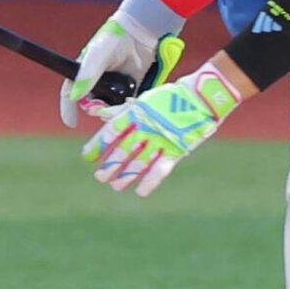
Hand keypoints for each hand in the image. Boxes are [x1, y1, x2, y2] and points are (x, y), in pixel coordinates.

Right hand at [60, 0, 186, 127]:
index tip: (71, 123)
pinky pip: (127, 106)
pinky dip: (128, 107)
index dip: (68, 110)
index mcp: (84, 74)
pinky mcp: (130, 90)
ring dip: (115, 111)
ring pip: (110, 109)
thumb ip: (88, 74)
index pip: (71, 94)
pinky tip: (133, 101)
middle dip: (99, 111)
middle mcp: (97, 83)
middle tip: (107, 110)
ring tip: (124, 103)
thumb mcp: (98, 55)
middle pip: (93, 106)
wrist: (139, 33)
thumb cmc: (113, 39)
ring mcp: (114, 88)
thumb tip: (75, 98)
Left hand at [81, 63, 241, 196]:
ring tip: (116, 186)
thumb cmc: (169, 99)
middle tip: (100, 177)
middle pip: (122, 150)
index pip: (111, 131)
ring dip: (126, 176)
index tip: (87, 156)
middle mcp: (146, 127)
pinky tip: (140, 191)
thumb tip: (100, 116)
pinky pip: (160, 169)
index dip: (98, 145)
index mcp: (136, 112)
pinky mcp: (176, 150)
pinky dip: (150, 181)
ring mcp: (161, 139)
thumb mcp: (144, 101)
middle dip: (110, 165)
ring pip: (139, 163)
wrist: (201, 97)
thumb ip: (123, 111)